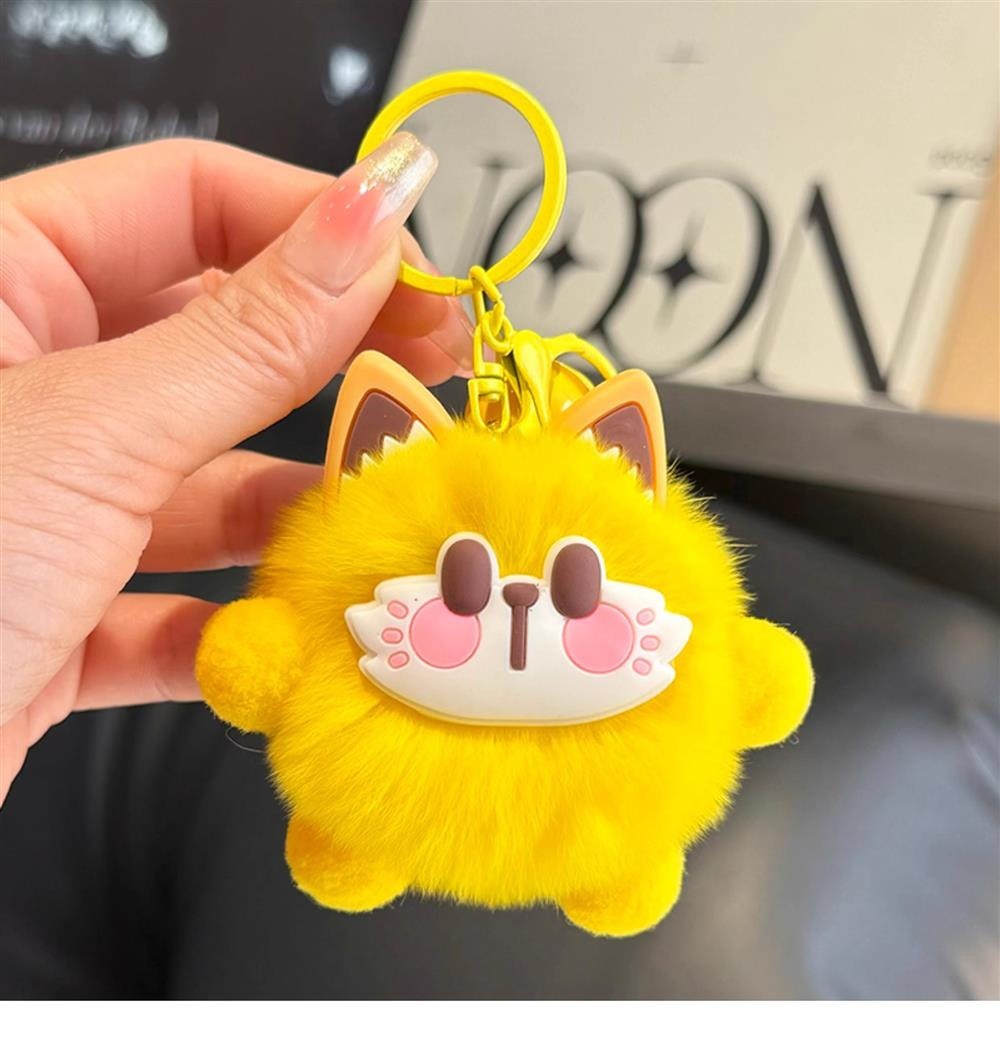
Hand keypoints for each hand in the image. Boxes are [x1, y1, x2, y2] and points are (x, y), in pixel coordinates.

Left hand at [0, 133, 469, 802]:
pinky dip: (244, 624)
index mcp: (1, 282)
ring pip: (214, 483)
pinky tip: (294, 629)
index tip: (415, 264)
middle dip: (330, 368)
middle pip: (221, 342)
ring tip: (385, 514)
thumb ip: (244, 339)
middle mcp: (31, 385)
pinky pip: (182, 602)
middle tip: (428, 377)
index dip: (313, 222)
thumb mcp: (91, 431)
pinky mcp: (64, 613)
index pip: (190, 200)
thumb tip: (360, 233)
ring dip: (302, 509)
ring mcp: (52, 502)